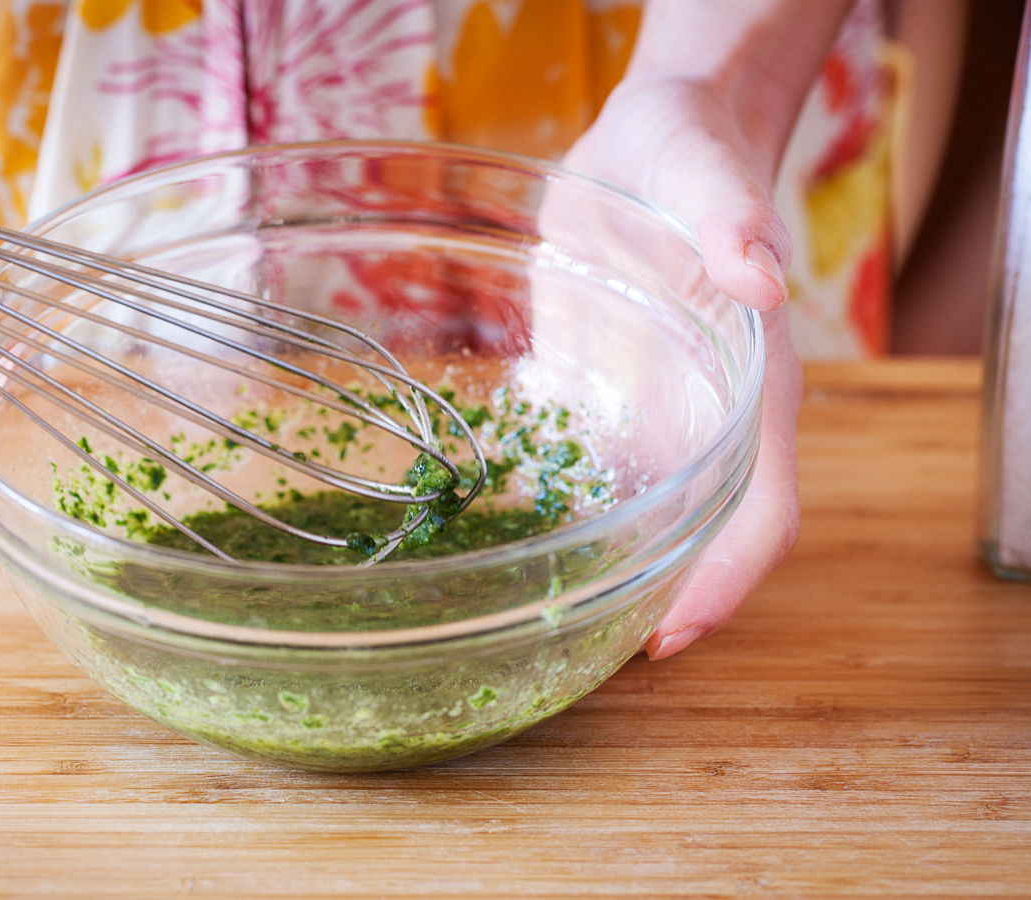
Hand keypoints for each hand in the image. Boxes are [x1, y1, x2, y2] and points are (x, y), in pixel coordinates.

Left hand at [564, 74, 803, 659]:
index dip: (726, 584)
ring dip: (600, 573)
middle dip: (652, 602)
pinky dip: (551, 514)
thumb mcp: (708, 174)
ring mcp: (645, 419)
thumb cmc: (693, 158)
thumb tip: (760, 277)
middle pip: (698, 542)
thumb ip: (733, 221)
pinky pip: (578, 474)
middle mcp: (701, 423)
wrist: (649, 146)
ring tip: (527, 620)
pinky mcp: (594, 400)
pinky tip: (492, 538)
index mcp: (748, 391)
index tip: (670, 638)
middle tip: (580, 653)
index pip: (762, 514)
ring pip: (636, 522)